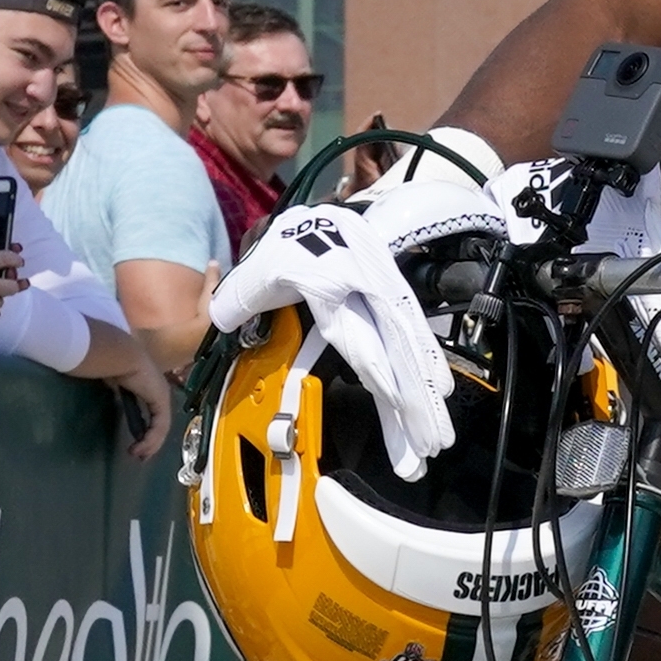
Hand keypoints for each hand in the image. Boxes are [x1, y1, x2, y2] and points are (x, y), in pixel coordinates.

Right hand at [111, 350, 175, 461]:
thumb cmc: (114, 363)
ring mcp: (163, 396)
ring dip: (150, 445)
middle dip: (151, 443)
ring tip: (137, 455)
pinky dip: (151, 440)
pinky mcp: (162, 401)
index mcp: (149, 386)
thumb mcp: (116, 382)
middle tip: (139, 457)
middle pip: (159, 423)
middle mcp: (160, 391)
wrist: (120, 354)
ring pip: (161, 428)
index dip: (146, 432)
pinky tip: (140, 448)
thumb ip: (119, 393)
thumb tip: (114, 398)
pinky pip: (160, 426)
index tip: (135, 446)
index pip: (152, 414)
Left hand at [207, 135, 503, 471]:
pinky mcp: (392, 299)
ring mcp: (383, 294)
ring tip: (438, 432)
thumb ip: (240, 296)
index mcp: (330, 285)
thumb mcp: (258, 269)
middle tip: (429, 443)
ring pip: (410, 345)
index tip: (393, 400)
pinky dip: (428, 362)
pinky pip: (413, 333)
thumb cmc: (288, 245)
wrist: (316, 218)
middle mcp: (365, 291)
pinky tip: (438, 389)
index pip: (357, 333)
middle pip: (396, 349)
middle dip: (415, 397)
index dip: (377, 368)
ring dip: (427, 389)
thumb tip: (222, 319)